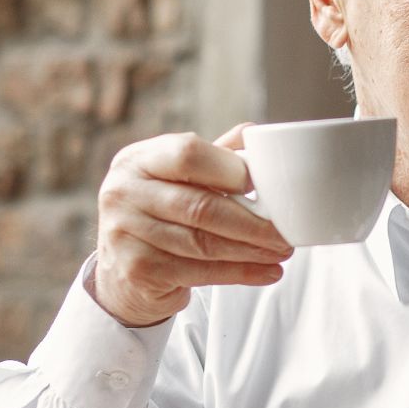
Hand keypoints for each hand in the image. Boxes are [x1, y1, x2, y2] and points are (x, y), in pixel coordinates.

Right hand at [91, 123, 292, 326]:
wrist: (125, 270)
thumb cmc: (164, 212)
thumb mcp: (180, 177)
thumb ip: (216, 156)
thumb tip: (257, 134)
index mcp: (139, 159)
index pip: (188, 154)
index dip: (229, 169)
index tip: (260, 185)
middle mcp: (123, 192)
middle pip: (200, 206)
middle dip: (251, 222)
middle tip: (285, 232)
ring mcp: (124, 233)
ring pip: (202, 243)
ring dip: (251, 250)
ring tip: (282, 251)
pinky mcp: (136, 270)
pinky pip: (198, 272)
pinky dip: (239, 273)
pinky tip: (267, 272)